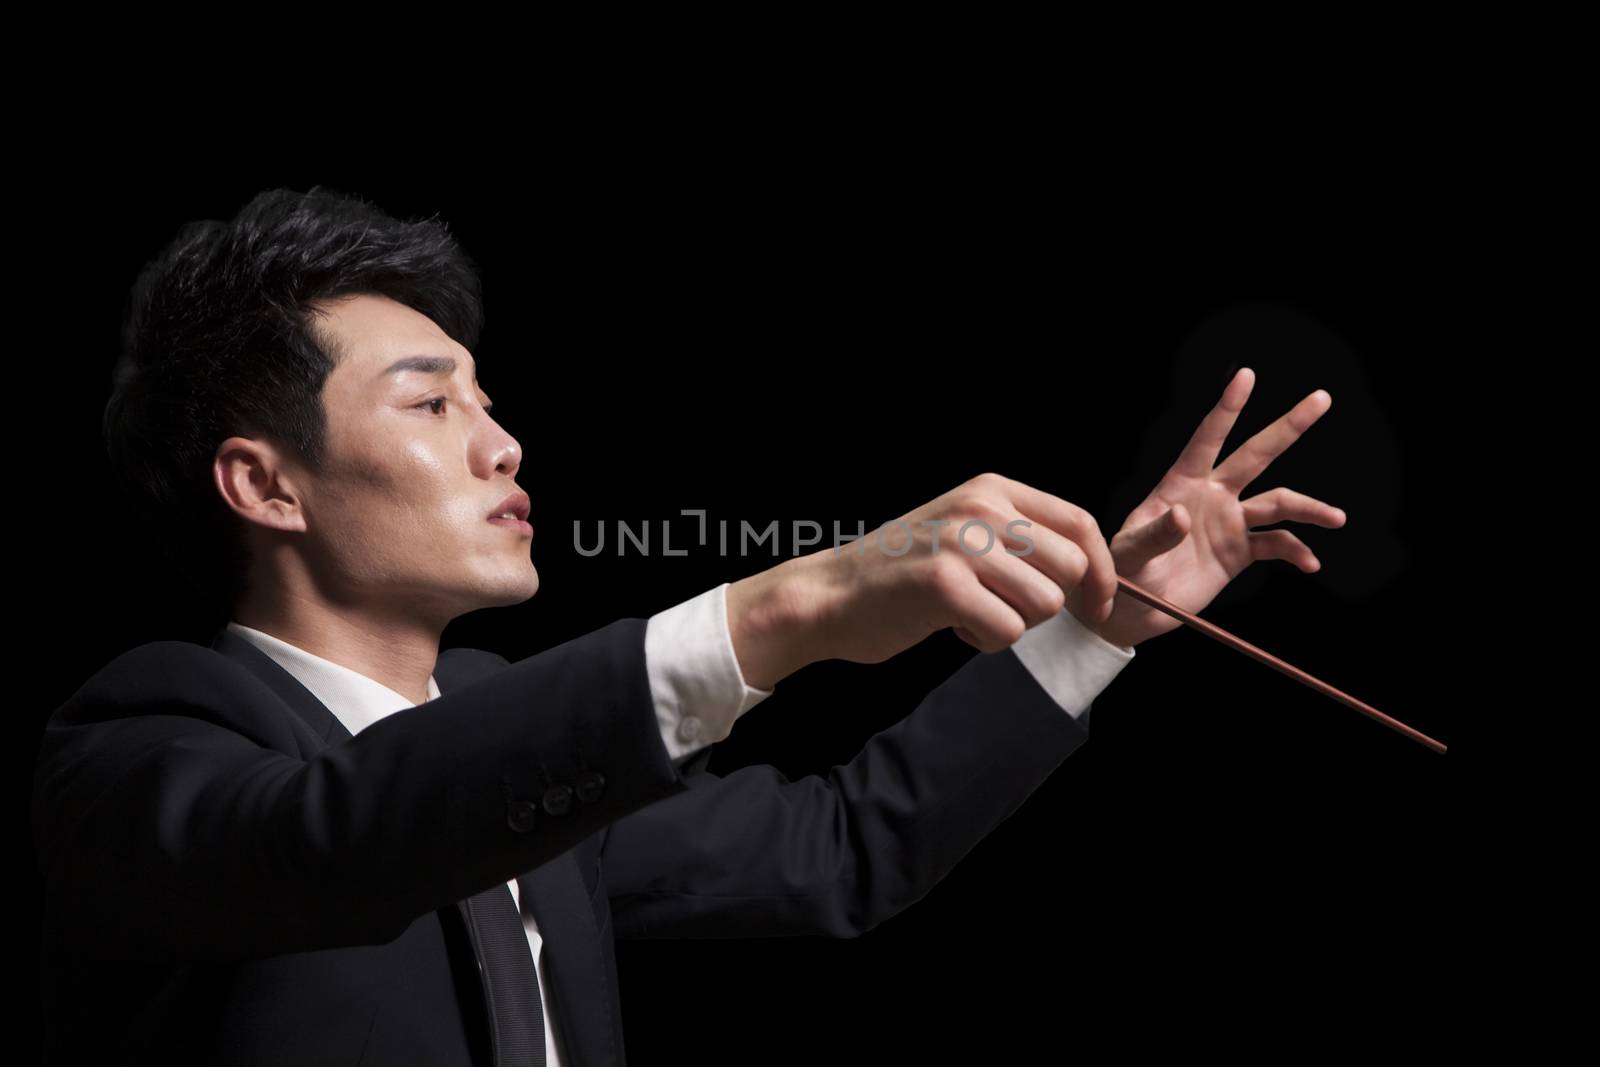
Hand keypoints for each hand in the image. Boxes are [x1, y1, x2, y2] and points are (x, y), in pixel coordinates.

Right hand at [756, 472, 1119, 669]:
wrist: (830, 594)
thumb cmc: (901, 572)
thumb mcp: (963, 529)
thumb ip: (1018, 536)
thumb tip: (1091, 568)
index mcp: (991, 490)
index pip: (1080, 524)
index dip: (1102, 571)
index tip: (1098, 604)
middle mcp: (981, 508)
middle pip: (1071, 568)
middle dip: (1049, 602)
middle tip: (1005, 608)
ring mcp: (962, 544)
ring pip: (1045, 603)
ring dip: (1014, 622)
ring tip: (971, 613)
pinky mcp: (945, 586)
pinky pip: (1009, 631)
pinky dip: (986, 640)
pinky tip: (953, 625)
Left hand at [1073, 367, 1346, 649]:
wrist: (1134, 612)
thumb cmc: (1122, 573)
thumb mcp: (1130, 553)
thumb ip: (1155, 534)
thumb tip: (1183, 515)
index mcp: (1180, 485)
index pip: (1207, 440)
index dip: (1227, 409)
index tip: (1245, 376)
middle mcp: (1211, 496)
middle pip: (1256, 455)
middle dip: (1288, 427)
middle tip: (1321, 399)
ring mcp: (1229, 522)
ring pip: (1277, 503)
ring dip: (1308, 508)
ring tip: (1337, 518)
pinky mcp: (1239, 552)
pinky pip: (1277, 544)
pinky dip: (1296, 552)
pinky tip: (1309, 563)